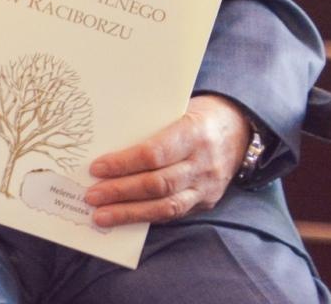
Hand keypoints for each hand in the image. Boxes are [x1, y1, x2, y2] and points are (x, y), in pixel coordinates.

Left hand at [84, 94, 250, 226]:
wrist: (239, 128)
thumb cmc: (195, 114)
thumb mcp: (174, 110)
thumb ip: (147, 126)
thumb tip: (102, 140)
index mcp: (193, 133)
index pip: (154, 153)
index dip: (124, 163)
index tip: (96, 168)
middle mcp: (203, 163)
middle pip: (158, 184)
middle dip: (120, 192)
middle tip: (91, 196)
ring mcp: (207, 186)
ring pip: (166, 206)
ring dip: (130, 213)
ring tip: (101, 216)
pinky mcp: (207, 202)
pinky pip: (174, 214)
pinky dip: (147, 218)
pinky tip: (124, 219)